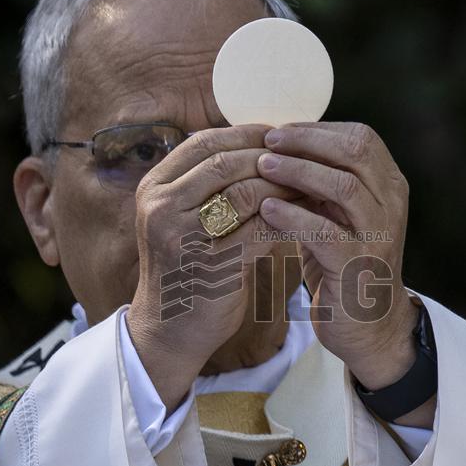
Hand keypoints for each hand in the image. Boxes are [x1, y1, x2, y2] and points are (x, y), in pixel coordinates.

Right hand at [126, 124, 297, 409]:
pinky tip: (308, 216)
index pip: (204, 142)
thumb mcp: (183, 219)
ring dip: (283, 184)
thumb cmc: (187, 269)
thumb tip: (258, 145)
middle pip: (225, 161)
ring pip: (244, 191)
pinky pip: (259, 227)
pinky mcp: (211, 265)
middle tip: (305, 157)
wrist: (169, 332)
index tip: (281, 136)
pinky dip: (288, 217)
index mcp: (153, 188)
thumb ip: (206, 184)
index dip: (245, 134)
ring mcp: (182, 235)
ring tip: (311, 184)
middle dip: (270, 157)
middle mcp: (160, 206)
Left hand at [256, 121, 420, 392]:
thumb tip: (281, 143)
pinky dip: (293, 217)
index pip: (360, 138)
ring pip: (344, 186)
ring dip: (299, 172)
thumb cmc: (343, 264)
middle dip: (308, 141)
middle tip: (268, 140)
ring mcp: (378, 235)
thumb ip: (322, 183)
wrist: (369, 327)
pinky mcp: (357, 266)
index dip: (318, 129)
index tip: (279, 130)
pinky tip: (266, 210)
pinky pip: (325, 232)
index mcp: (388, 186)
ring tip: (263, 167)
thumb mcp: (338, 215)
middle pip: (356, 152)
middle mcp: (390, 205)